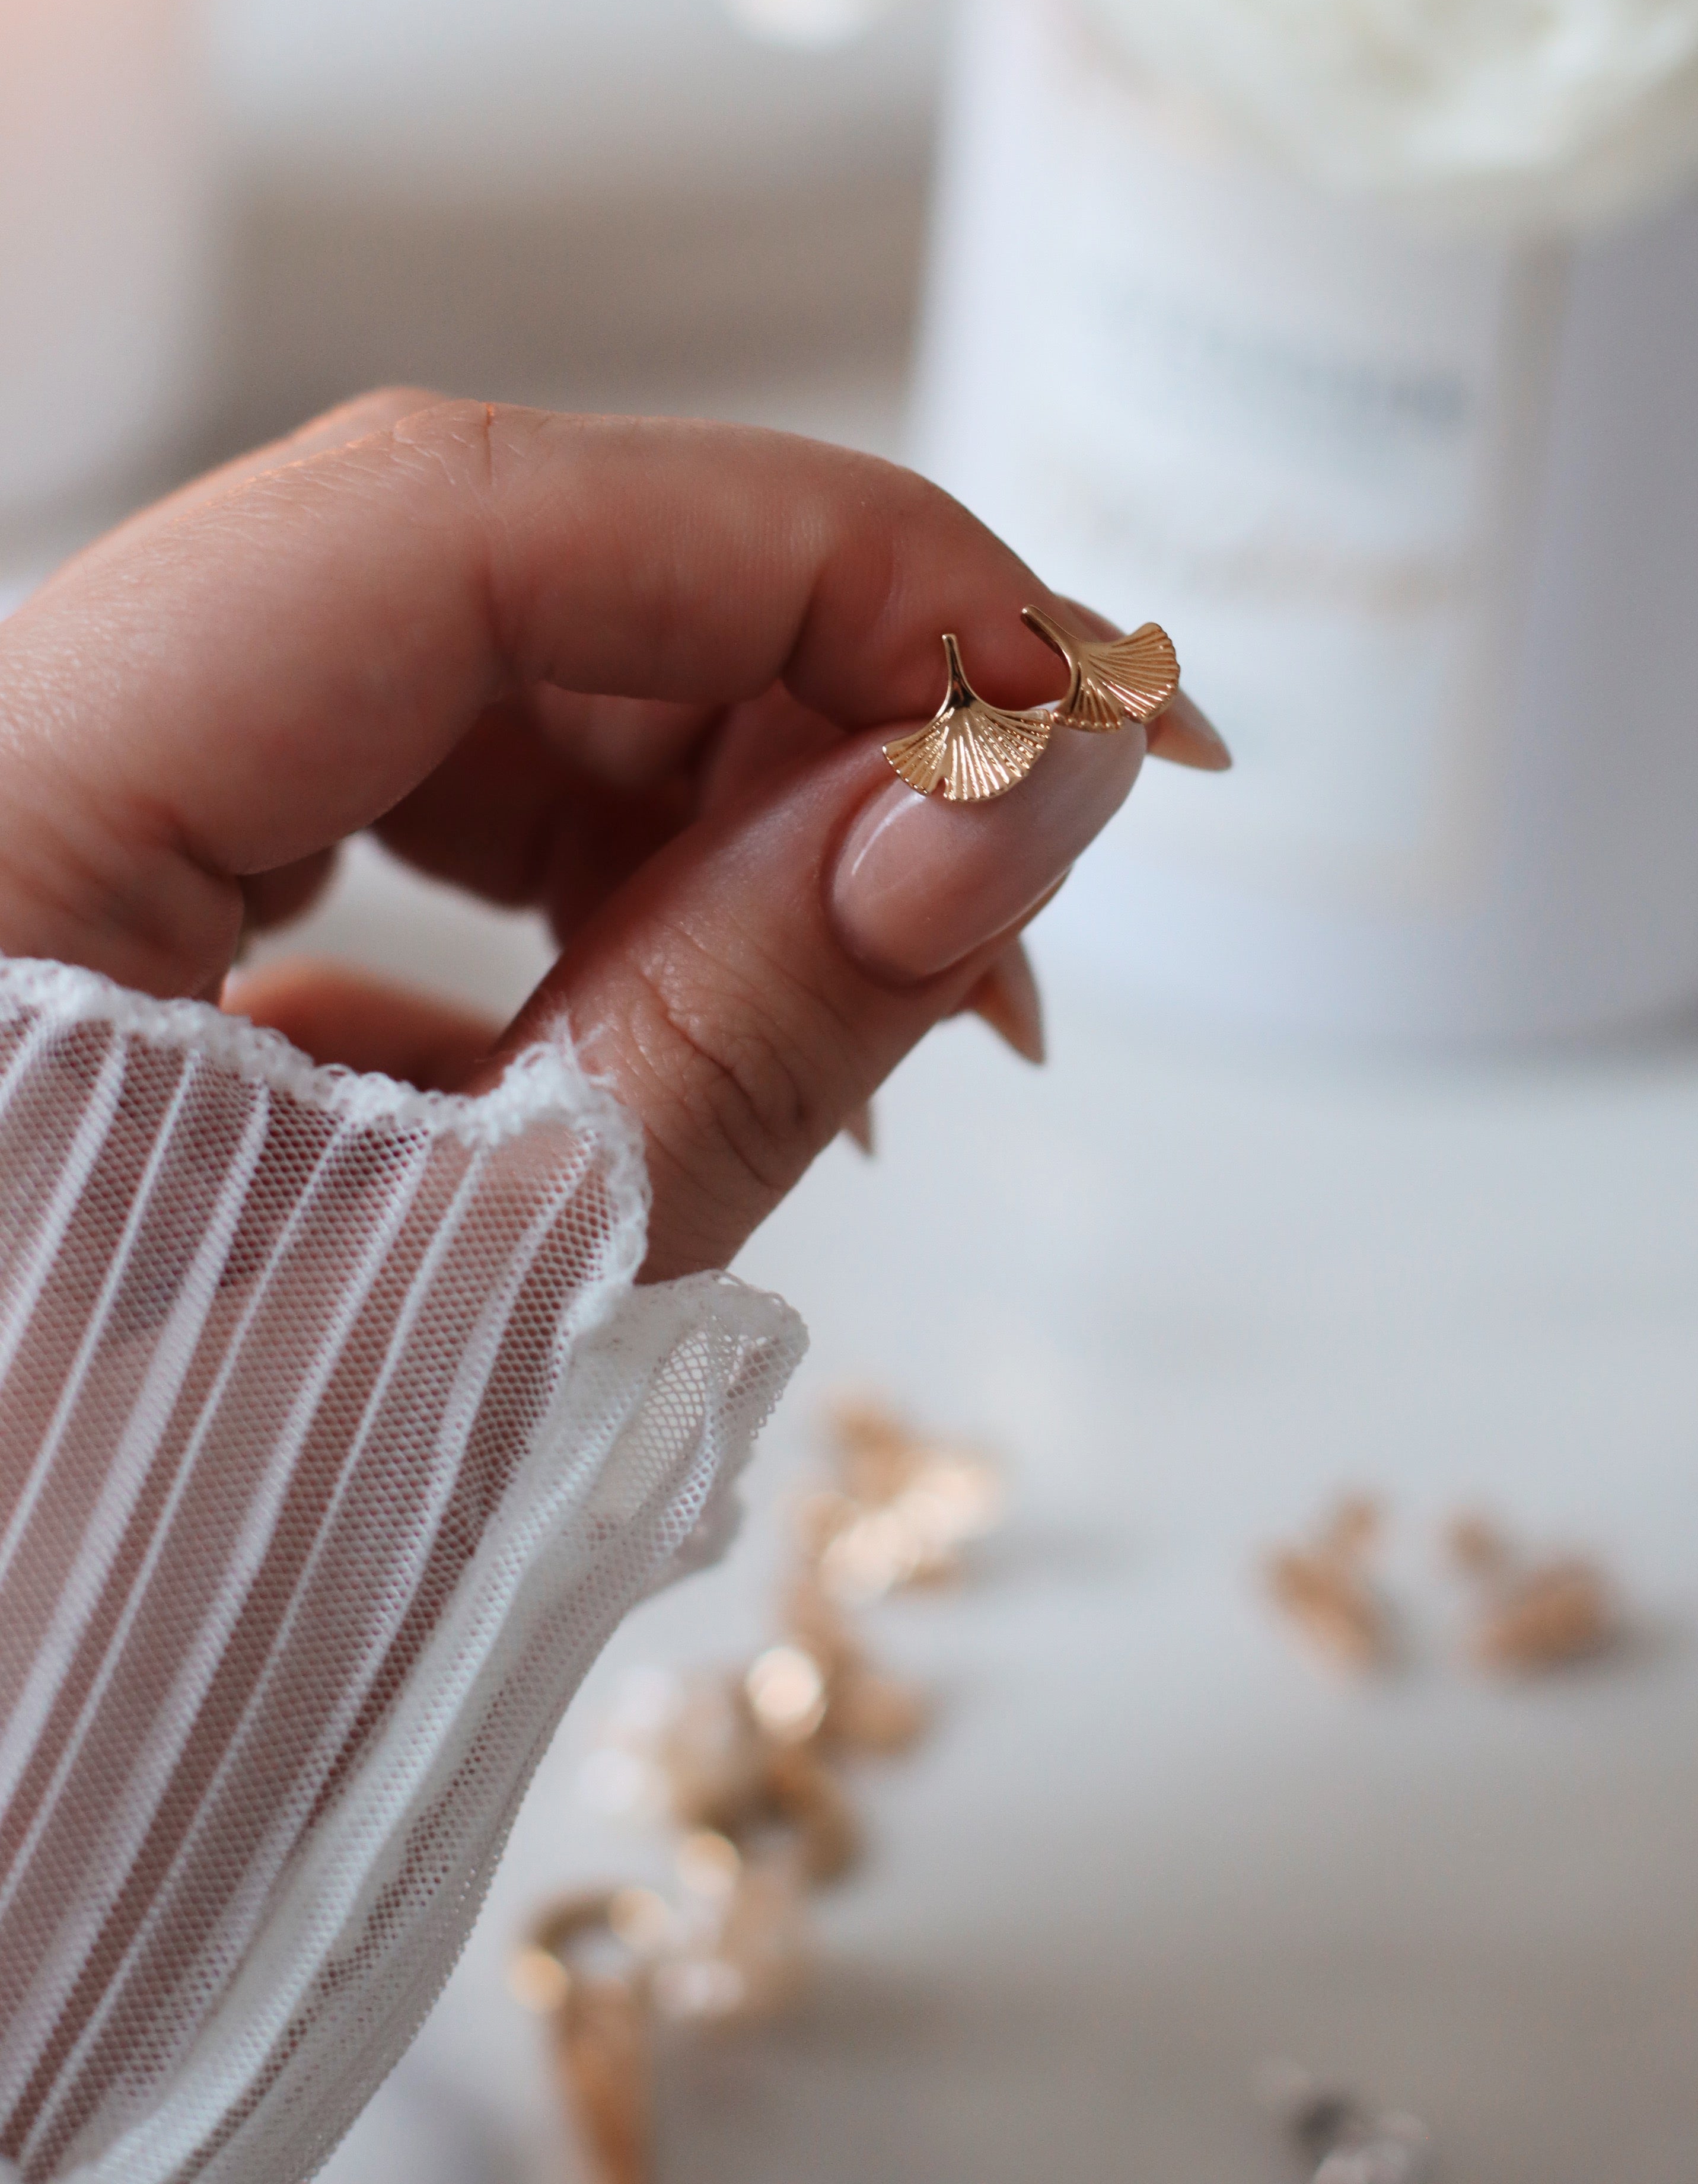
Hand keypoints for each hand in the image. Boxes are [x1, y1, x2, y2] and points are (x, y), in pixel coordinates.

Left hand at [0, 393, 1225, 1282]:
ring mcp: (42, 880)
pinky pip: (359, 868)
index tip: (1062, 685)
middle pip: (449, 599)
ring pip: (424, 718)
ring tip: (897, 987)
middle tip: (1025, 861)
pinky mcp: (97, 986)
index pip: (444, 529)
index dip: (810, 558)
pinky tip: (681, 1071)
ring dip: (697, 814)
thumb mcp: (460, 1354)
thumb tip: (1016, 785)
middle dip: (785, 695)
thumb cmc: (68, 1701)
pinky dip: (563, 935)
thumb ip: (742, 1028)